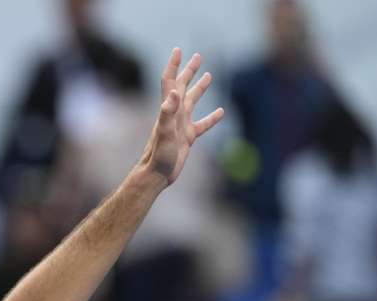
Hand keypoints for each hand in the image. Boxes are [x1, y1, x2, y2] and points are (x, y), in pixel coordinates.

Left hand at [139, 48, 224, 185]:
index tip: (178, 50)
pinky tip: (220, 112)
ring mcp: (181, 125)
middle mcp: (174, 114)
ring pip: (192, 102)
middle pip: (182, 87)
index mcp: (168, 109)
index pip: (170, 82)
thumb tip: (174, 93)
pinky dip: (211, 117)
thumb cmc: (158, 155)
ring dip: (199, 88)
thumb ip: (168, 113)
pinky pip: (202, 124)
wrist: (156, 175)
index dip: (173, 65)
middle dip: (189, 71)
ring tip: (208, 75)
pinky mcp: (187, 137)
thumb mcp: (165, 133)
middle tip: (198, 56)